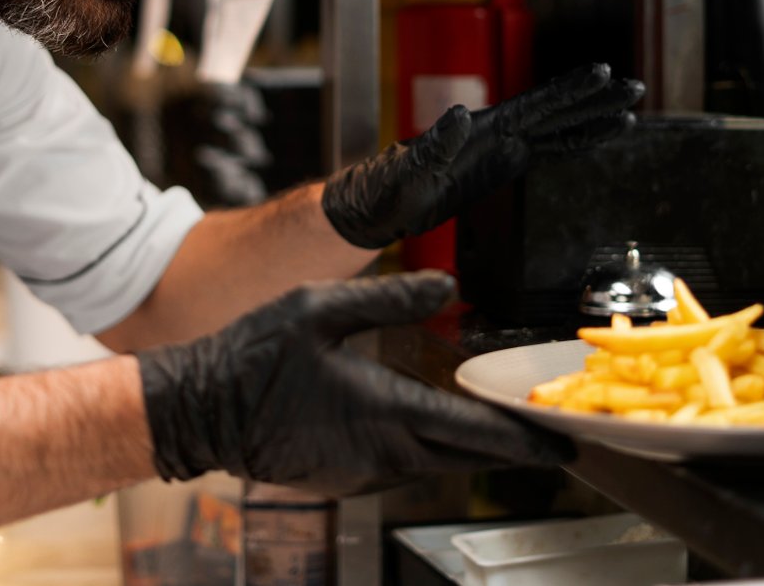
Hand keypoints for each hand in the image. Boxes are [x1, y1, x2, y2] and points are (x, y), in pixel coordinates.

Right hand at [136, 272, 572, 497]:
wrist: (200, 409)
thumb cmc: (254, 356)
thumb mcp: (322, 307)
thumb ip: (389, 298)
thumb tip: (448, 288)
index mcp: (383, 409)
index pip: (473, 433)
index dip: (524, 441)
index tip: (564, 445)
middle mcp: (381, 451)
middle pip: (466, 458)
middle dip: (513, 450)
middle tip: (553, 439)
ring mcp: (361, 471)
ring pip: (436, 463)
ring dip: (472, 448)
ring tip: (507, 427)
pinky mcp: (344, 476)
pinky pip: (404, 465)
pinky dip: (432, 449)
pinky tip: (438, 428)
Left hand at [321, 63, 644, 249]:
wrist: (375, 207)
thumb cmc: (384, 189)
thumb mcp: (408, 171)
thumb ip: (435, 144)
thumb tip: (458, 115)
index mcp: (481, 128)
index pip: (534, 105)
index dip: (569, 91)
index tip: (602, 75)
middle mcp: (496, 131)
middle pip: (555, 110)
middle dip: (595, 99)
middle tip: (635, 86)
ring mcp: (501, 147)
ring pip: (557, 128)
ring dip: (592, 118)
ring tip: (631, 110)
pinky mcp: (501, 165)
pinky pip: (548, 151)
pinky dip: (576, 143)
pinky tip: (597, 137)